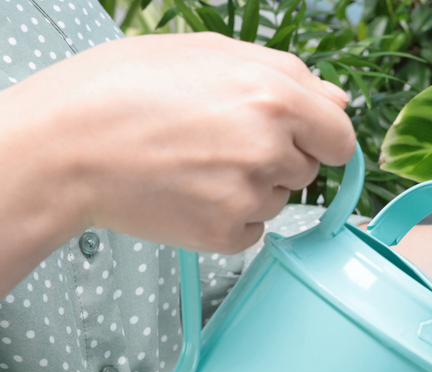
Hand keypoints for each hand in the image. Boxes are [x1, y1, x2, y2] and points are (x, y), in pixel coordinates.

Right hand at [0, 33, 355, 288]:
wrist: (63, 146)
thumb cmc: (122, 90)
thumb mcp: (207, 52)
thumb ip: (286, 74)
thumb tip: (336, 101)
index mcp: (274, 97)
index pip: (342, 137)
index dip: (321, 137)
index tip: (302, 138)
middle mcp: (269, 148)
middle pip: (309, 169)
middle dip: (278, 157)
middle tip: (219, 140)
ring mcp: (249, 195)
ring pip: (279, 199)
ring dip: (251, 186)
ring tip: (195, 162)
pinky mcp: (226, 233)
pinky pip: (252, 229)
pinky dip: (228, 216)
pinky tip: (190, 191)